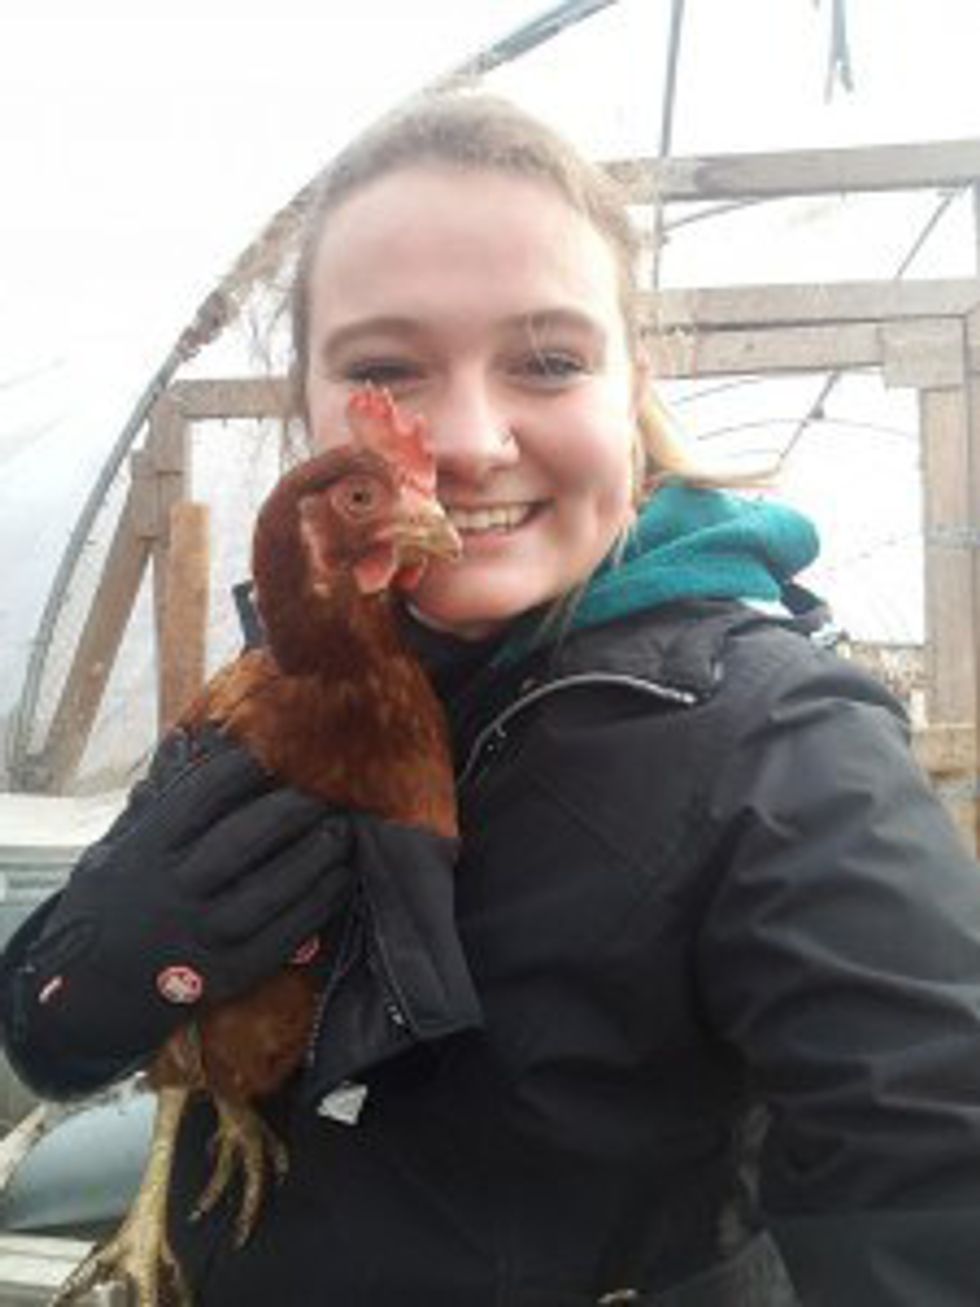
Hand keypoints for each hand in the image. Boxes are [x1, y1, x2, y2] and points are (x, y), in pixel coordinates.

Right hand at [19, 728, 352, 1060]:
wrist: (90, 997)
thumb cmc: (110, 907)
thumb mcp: (112, 852)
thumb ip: (151, 804)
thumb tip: (182, 742)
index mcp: (143, 854)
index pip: (198, 799)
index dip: (242, 771)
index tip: (276, 752)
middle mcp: (171, 894)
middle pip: (240, 842)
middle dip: (290, 810)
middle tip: (325, 790)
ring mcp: (199, 938)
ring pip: (268, 891)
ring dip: (314, 857)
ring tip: (343, 830)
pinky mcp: (226, 975)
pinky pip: (282, 937)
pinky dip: (317, 905)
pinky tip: (339, 878)